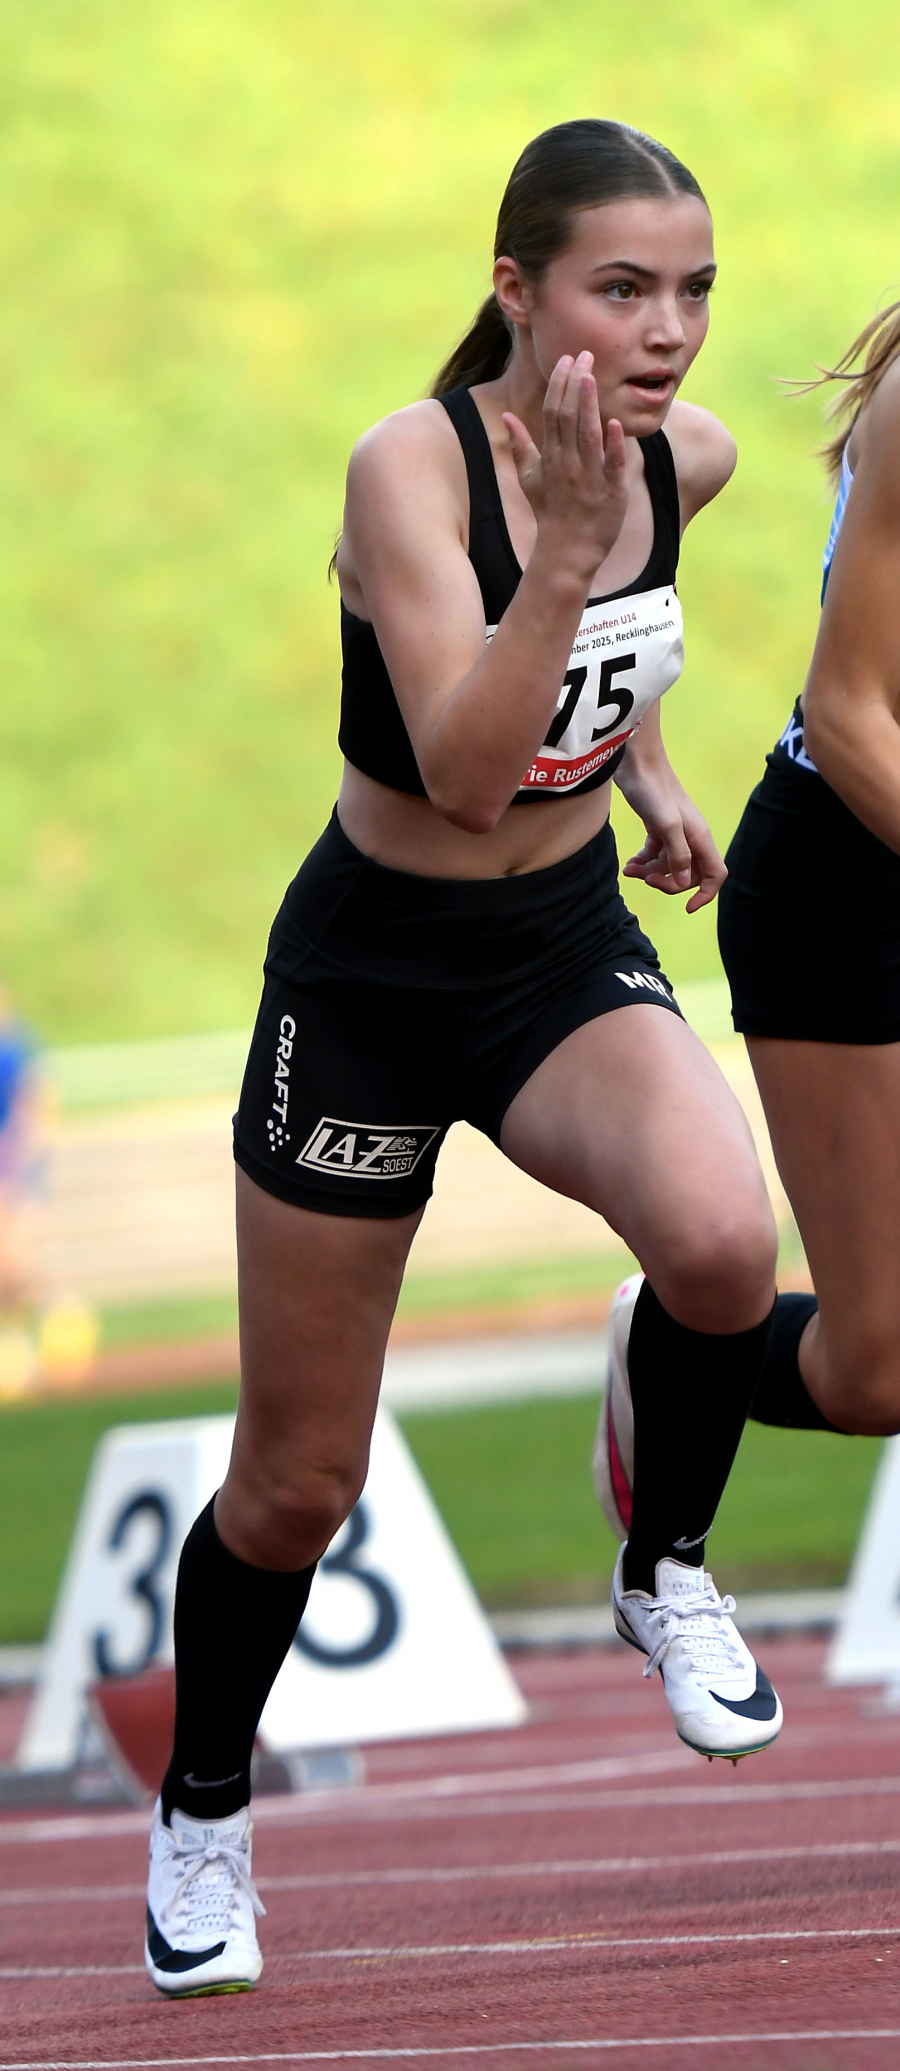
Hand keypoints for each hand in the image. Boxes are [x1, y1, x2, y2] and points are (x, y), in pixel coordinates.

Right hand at [501, 353, 627, 575]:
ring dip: (590, 405)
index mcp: (550, 458)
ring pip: (588, 436)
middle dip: (576, 384)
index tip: (567, 359)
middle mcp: (567, 465)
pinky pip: (612, 466)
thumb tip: (507, 416)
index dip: (559, 384)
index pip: (552, 413)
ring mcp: (589, 479)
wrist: (567, 552)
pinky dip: (613, 446)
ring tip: (593, 376)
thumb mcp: (529, 480)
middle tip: (586, 354)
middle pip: (569, 418)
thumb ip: (521, 446)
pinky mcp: (611, 494)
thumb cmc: (550, 514)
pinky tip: (614, 423)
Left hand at [620, 771, 725, 914]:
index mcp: (699, 837)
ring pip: (669, 866)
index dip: (706, 894)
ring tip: (629, 870)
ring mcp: (675, 832)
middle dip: (669, 883)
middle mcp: (691, 837)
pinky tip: (629, 864)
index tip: (687, 908)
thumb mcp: (666, 823)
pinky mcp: (658, 827)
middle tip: (646, 879)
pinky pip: (655, 855)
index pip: (715, 875)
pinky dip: (643, 862)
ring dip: (650, 873)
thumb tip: (684, 882)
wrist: (635, 761)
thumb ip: (677, 853)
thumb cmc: (652, 789)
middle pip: (689, 875)